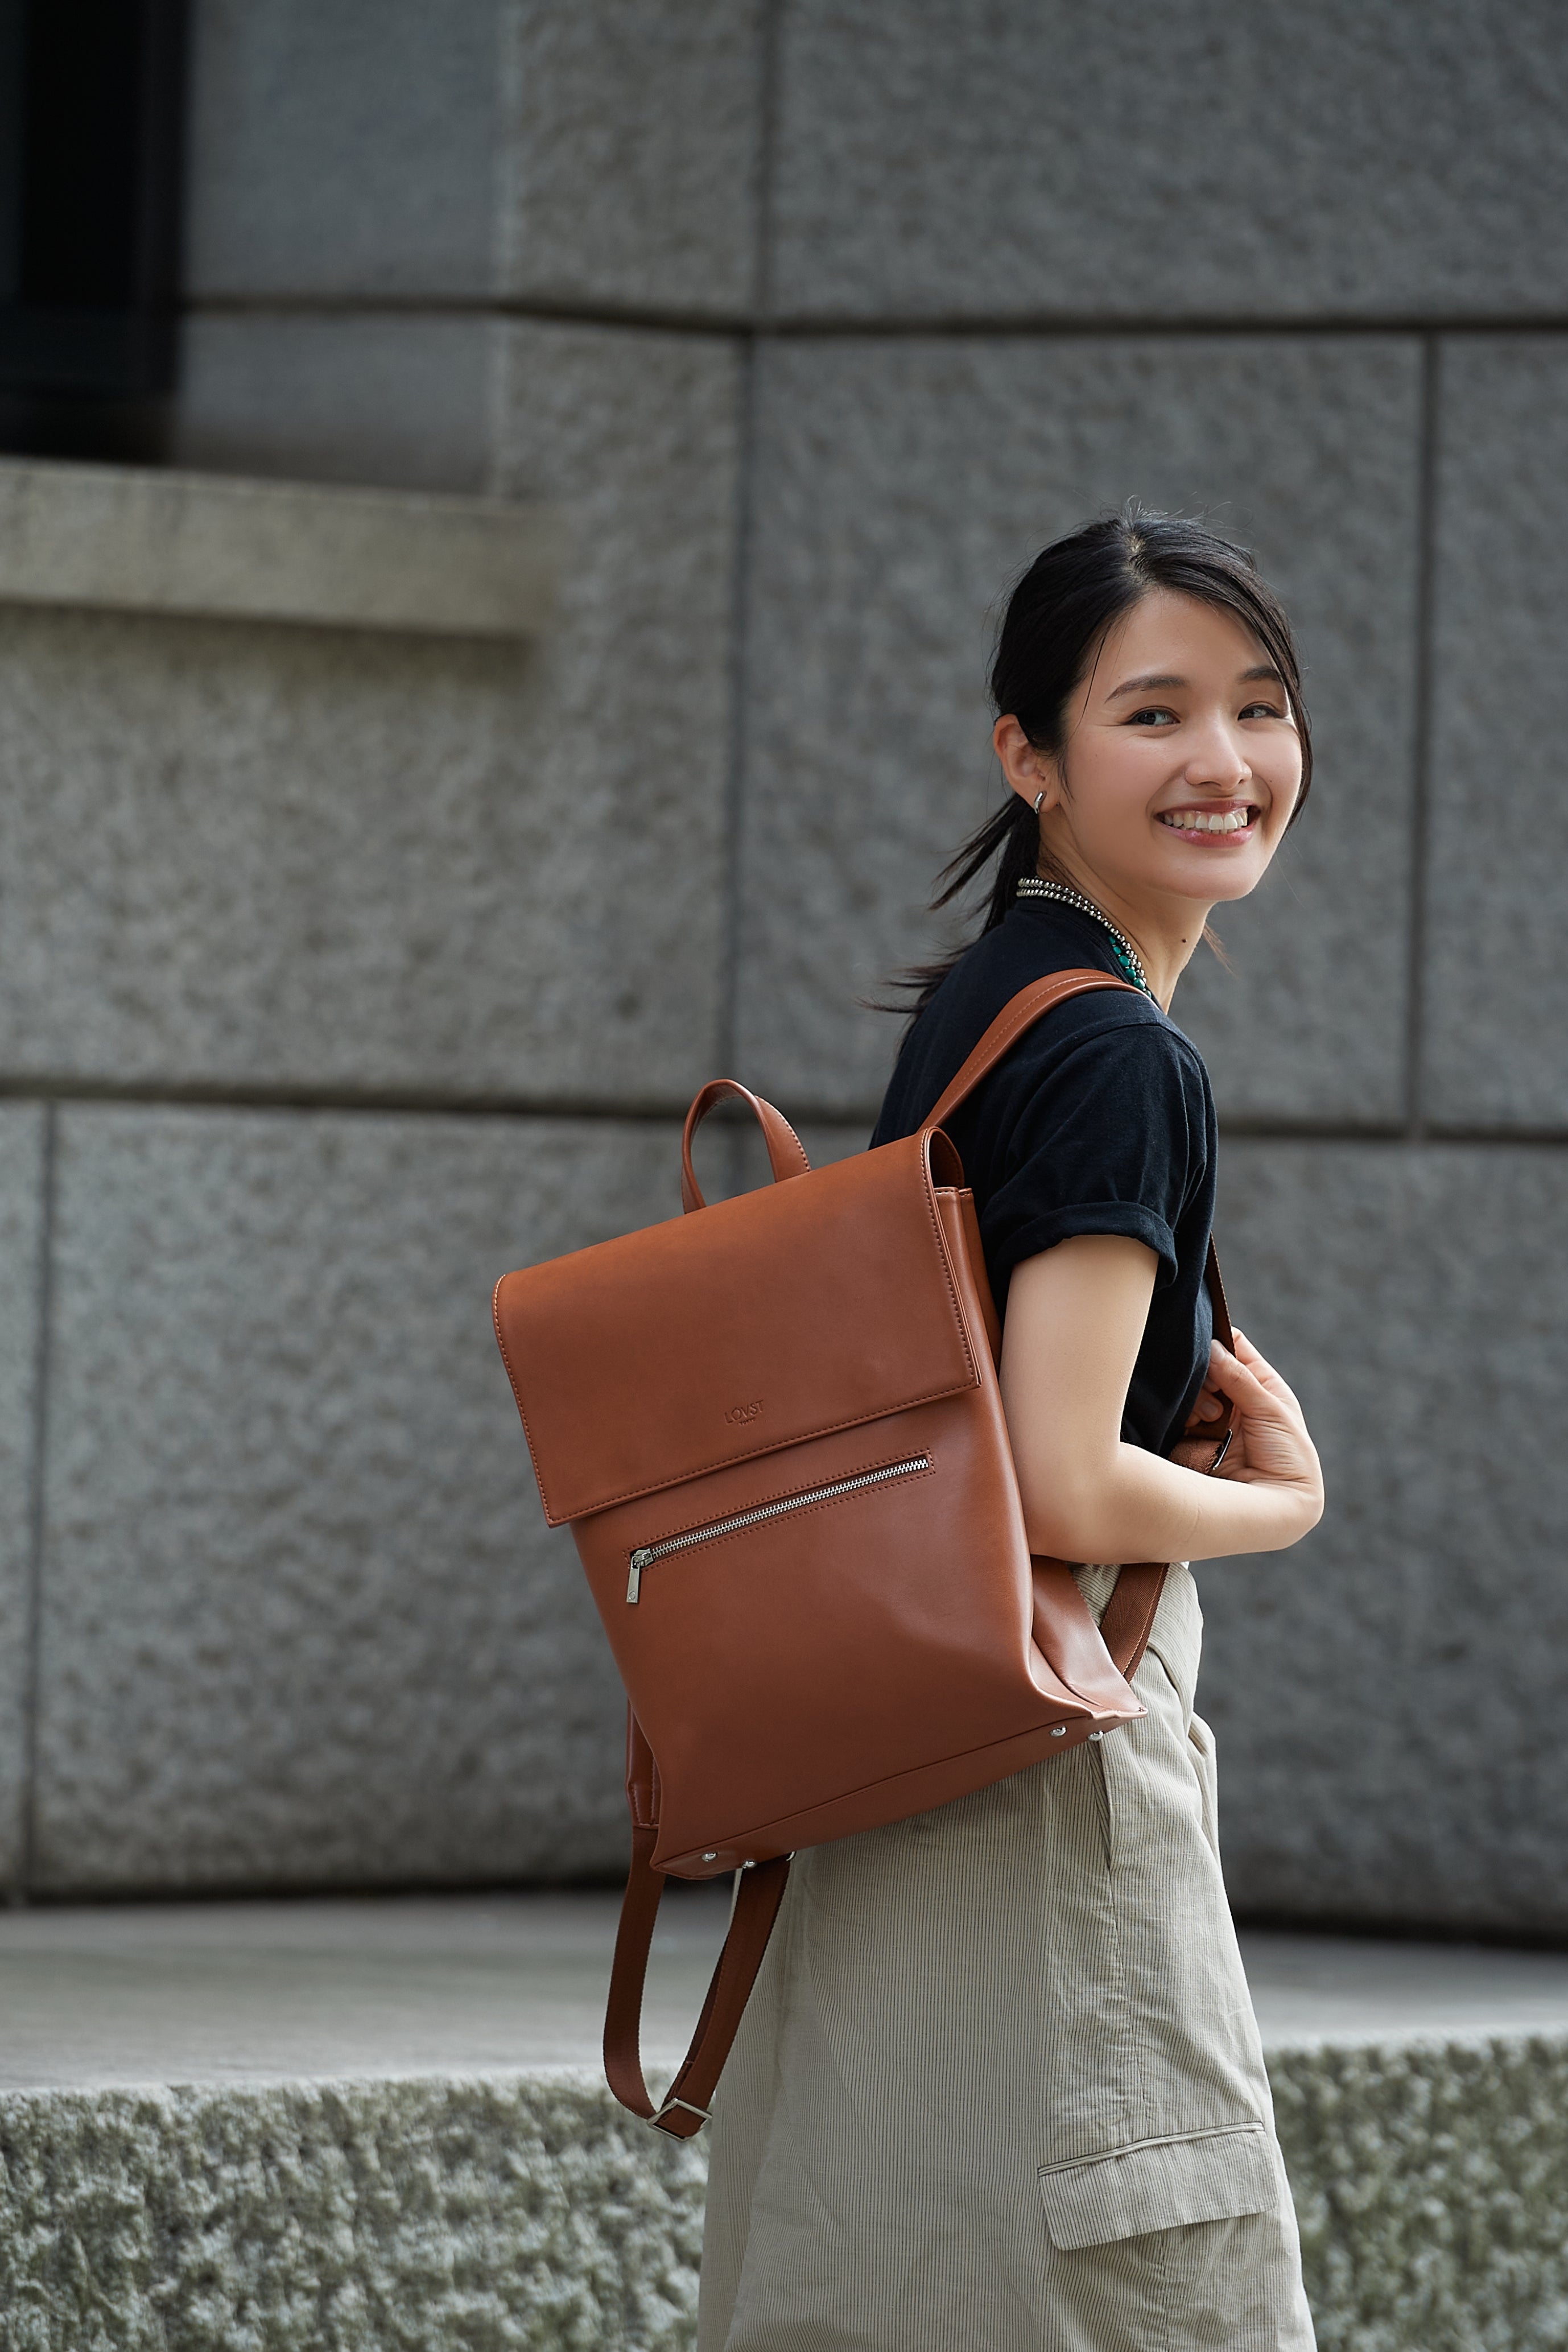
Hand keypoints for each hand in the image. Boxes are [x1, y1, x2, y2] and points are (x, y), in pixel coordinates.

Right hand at [1202, 1328, 1323, 1535]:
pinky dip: (1183, 1415)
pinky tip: (1196, 1425)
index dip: (1221, 1341)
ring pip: (1191, 1391)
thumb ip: (1240, 1378)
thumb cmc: (1288, 1459)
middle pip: (1208, 1368)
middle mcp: (1234, 1400)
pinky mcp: (1191, 1439)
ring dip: (1197, 1398)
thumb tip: (1214, 1346)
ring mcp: (1211, 1419)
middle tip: (1211, 1385)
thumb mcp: (1272, 1411)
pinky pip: (1178, 1416)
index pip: (1236, 1350)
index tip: (1207, 1341)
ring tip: (1210, 1416)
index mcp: (1261, 1386)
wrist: (1278, 1507)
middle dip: (1206, 1373)